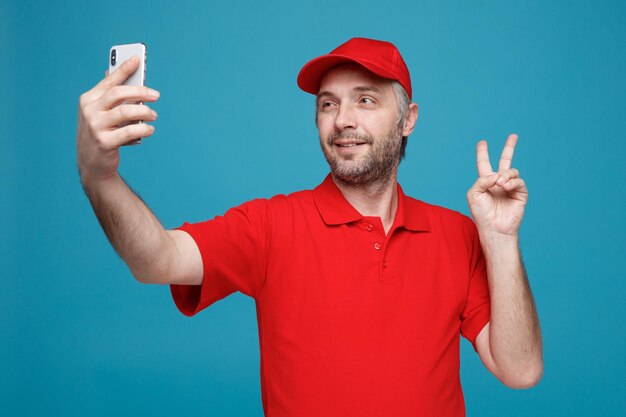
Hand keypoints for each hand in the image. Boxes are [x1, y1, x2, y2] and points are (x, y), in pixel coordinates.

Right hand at [77, 55, 159, 184]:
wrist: (92, 165)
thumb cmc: (101, 134)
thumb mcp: (101, 113)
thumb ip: (110, 96)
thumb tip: (122, 74)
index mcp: (88, 99)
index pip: (109, 80)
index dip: (124, 69)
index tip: (138, 58)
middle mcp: (89, 111)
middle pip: (118, 94)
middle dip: (140, 91)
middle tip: (156, 95)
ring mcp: (95, 126)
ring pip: (125, 112)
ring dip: (144, 112)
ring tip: (154, 115)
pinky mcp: (104, 142)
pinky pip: (129, 132)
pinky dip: (143, 129)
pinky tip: (150, 129)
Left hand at [467, 134, 527, 236]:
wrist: (494, 227)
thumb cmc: (481, 213)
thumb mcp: (474, 193)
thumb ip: (483, 179)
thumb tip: (498, 175)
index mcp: (485, 182)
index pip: (484, 164)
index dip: (483, 153)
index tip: (482, 142)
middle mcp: (499, 183)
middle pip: (505, 161)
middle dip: (510, 148)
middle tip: (514, 136)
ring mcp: (510, 187)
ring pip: (511, 171)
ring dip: (505, 176)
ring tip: (500, 185)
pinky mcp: (520, 193)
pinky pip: (518, 181)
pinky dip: (511, 182)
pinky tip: (505, 188)